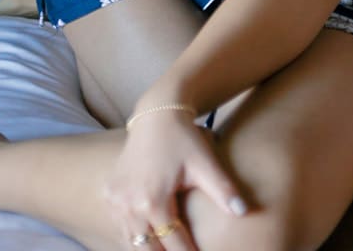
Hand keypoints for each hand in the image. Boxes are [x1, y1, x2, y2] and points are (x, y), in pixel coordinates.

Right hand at [103, 109, 245, 250]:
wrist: (157, 116)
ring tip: (167, 249)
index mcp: (154, 200)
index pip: (172, 241)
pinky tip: (149, 238)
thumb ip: (224, 190)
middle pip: (147, 247)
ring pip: (131, 239)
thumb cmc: (184, 139)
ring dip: (148, 247)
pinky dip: (134, 234)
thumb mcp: (206, 163)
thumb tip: (243, 212)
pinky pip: (120, 225)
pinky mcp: (109, 194)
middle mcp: (130, 205)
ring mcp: (116, 200)